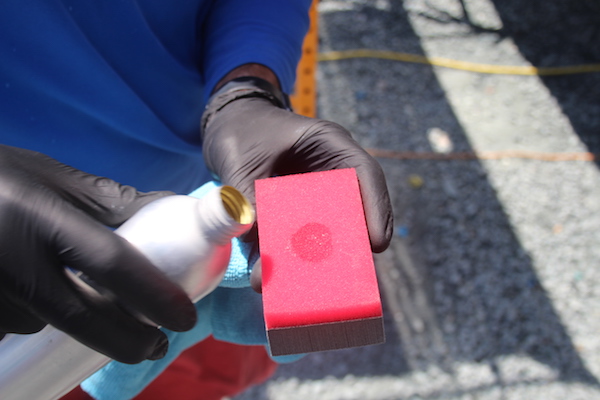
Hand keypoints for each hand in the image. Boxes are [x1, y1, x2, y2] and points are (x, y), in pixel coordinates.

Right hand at [0, 145, 196, 362]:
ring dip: (81, 320)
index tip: (184, 317)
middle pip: (84, 318)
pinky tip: (43, 288)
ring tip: (88, 293)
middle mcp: (15, 261)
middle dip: (129, 340)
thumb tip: (169, 208)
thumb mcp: (54, 178)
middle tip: (157, 344)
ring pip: (52, 323)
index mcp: (43, 219)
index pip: (110, 263)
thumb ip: (111, 200)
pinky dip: (43, 314)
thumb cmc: (1, 179)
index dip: (153, 295)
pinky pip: (21, 323)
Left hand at [201, 76, 393, 282]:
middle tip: (346, 276)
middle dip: (346, 245)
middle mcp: (326, 171)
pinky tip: (272, 278)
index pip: (365, 173)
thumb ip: (248, 196)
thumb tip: (254, 245)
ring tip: (301, 286)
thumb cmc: (239, 131)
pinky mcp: (290, 213)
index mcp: (328, 144)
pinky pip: (295, 239)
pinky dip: (286, 258)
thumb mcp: (241, 159)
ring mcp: (310, 194)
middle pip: (349, 210)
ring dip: (312, 259)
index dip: (377, 208)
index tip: (376, 244)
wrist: (223, 128)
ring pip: (323, 230)